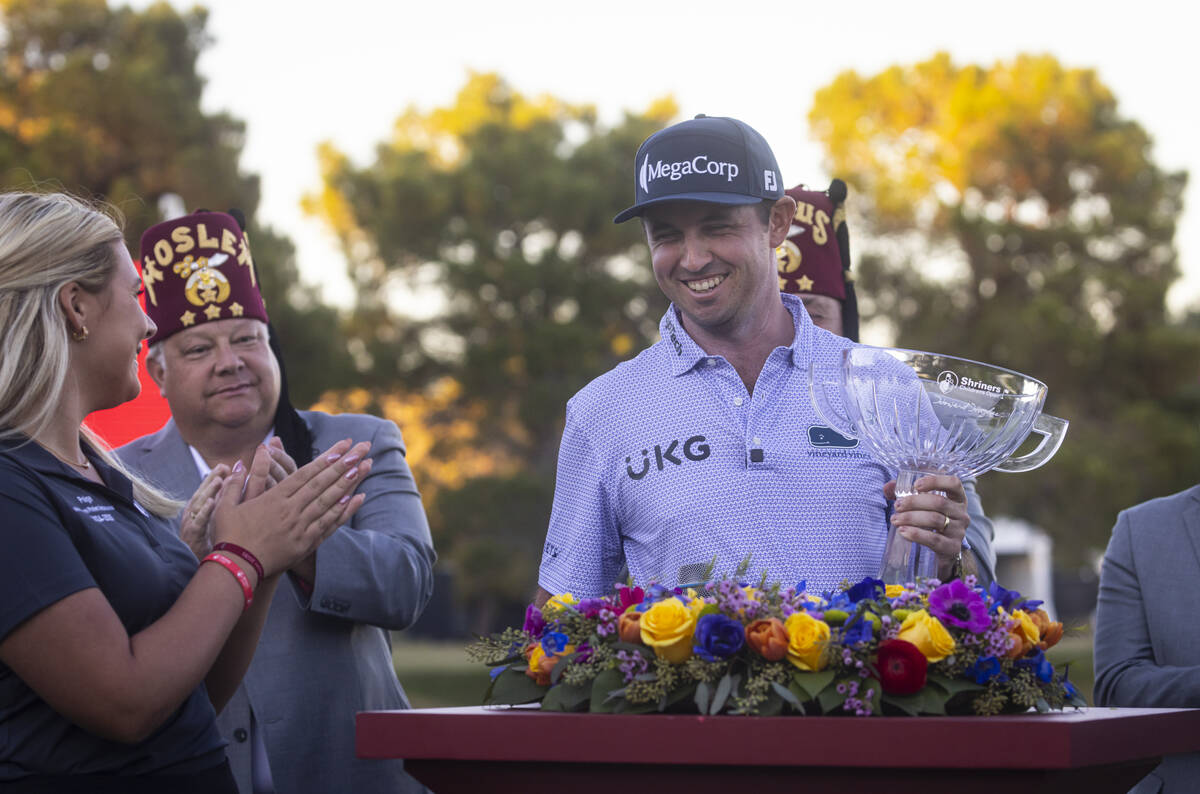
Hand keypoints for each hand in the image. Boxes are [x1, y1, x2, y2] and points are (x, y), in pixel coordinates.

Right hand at [179, 465, 229, 557]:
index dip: (215, 477)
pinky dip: (204, 511)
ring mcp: (191, 525)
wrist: (205, 569)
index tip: (226, 466)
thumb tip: (233, 483)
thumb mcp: (217, 521)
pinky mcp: (193, 537)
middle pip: (201, 493)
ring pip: (198, 505)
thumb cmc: (212, 544)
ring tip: (219, 480)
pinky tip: (211, 502)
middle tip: (224, 467)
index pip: (207, 489)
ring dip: (208, 491)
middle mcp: (193, 515)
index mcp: (199, 510)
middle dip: (212, 479)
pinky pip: (198, 523)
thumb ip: (222, 504)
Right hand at [209, 439, 370, 577]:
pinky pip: (329, 524)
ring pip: (330, 500)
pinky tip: (357, 498)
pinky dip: (344, 510)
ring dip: (349, 482)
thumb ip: (234, 483)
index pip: (306, 473)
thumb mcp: (226, 505)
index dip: (326, 458)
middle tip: (363, 448)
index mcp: (274, 497)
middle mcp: (291, 509)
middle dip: (345, 463)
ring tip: (364, 467)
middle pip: (323, 482)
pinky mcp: (306, 543)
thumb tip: (237, 462)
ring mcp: (301, 526)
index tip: (342, 447)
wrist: (236, 569)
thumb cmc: (229, 536)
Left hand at [884, 474, 968, 577]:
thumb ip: (905, 493)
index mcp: (957, 498)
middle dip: (914, 502)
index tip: (916, 485)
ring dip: (911, 518)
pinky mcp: (952, 547)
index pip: (954, 483)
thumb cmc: (931, 520)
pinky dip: (916, 534)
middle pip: (939, 503)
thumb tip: (888, 487)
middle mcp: (961, 513)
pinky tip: (903, 531)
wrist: (942, 549)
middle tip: (897, 506)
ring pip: (935, 520)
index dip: (935, 481)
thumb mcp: (923, 505)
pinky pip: (934, 539)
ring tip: (895, 519)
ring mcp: (959, 531)